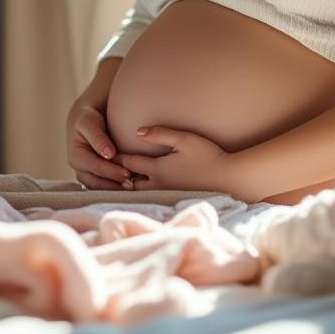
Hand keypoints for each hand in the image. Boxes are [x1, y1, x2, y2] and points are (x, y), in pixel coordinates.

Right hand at [65, 102, 131, 189]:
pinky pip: (103, 186)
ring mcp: (86, 174)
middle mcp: (79, 169)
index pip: (95, 167)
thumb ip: (98, 138)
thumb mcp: (89, 122)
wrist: (85, 118)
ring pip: (99, 188)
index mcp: (75, 156)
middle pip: (96, 182)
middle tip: (133, 185)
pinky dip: (114, 187)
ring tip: (132, 188)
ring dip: (114, 189)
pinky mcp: (94, 176)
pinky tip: (128, 186)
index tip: (128, 173)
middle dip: (114, 185)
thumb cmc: (87, 118)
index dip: (111, 172)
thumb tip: (109, 154)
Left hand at [115, 126, 234, 193]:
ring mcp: (165, 195)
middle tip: (108, 172)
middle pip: (130, 182)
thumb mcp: (185, 139)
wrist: (229, 179)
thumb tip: (137, 132)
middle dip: (119, 176)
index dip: (116, 157)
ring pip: (140, 193)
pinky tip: (142, 194)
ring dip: (130, 187)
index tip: (106, 154)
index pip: (129, 162)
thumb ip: (160, 134)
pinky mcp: (174, 201)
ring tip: (120, 183)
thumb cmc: (209, 156)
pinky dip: (142, 196)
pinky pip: (151, 199)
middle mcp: (158, 184)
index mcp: (158, 168)